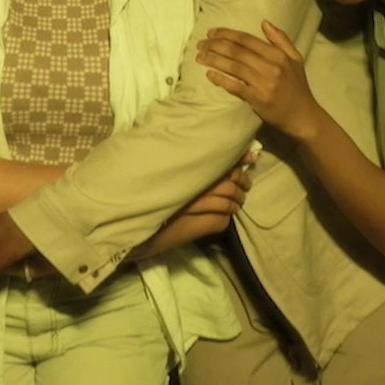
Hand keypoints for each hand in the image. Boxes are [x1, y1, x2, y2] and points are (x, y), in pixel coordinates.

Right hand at [133, 152, 256, 259]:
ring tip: (237, 202)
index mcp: (185, 171)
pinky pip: (221, 221)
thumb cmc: (144, 197)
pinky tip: (224, 216)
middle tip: (245, 186)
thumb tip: (210, 157)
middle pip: (229, 183)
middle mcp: (191, 185)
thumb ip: (183, 165)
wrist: (132, 226)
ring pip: (228, 203)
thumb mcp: (164, 176)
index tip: (252, 157)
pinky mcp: (195, 227)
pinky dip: (226, 218)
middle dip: (242, 183)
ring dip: (236, 203)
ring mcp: (194, 207)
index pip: (220, 162)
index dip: (240, 159)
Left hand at [196, 21, 323, 140]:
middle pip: (237, 52)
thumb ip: (281, 39)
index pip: (247, 40)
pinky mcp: (258, 99)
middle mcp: (272, 67)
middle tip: (200, 44)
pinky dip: (221, 80)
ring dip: (214, 60)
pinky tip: (210, 75)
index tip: (211, 32)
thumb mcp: (295, 59)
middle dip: (216, 45)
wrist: (302, 116)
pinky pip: (235, 87)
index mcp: (279, 55)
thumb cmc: (297, 87)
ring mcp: (264, 83)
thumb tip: (264, 22)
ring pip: (234, 67)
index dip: (227, 34)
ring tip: (200, 57)